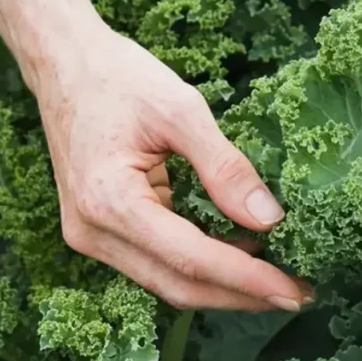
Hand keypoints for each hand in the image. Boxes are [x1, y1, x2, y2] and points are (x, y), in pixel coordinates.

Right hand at [34, 24, 309, 311]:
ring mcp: (90, 237)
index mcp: (109, 202)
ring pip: (168, 282)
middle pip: (179, 286)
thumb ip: (226, 168)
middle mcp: (93, 233)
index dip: (248, 279)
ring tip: (278, 278)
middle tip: (299, 294)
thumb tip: (270, 219)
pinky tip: (239, 254)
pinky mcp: (99, 233)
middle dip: (242, 295)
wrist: (63, 65)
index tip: (296, 290)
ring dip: (223, 286)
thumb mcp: (182, 110)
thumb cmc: (117, 77)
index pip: (191, 259)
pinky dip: (200, 266)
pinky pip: (156, 263)